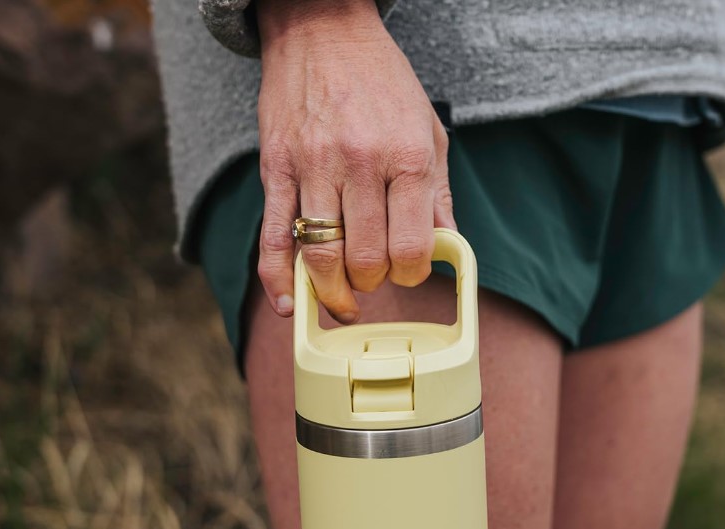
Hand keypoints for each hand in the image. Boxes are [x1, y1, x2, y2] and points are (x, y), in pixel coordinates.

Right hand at [254, 0, 454, 321]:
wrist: (322, 27)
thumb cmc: (381, 80)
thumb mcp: (428, 129)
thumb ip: (438, 193)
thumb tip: (449, 245)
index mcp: (406, 156)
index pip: (411, 247)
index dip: (411, 274)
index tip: (408, 270)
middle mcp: (361, 163)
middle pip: (366, 259)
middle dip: (374, 283)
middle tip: (375, 277)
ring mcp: (314, 166)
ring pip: (322, 256)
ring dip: (333, 291)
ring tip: (342, 297)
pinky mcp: (276, 168)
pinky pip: (275, 237)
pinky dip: (279, 279)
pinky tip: (290, 305)